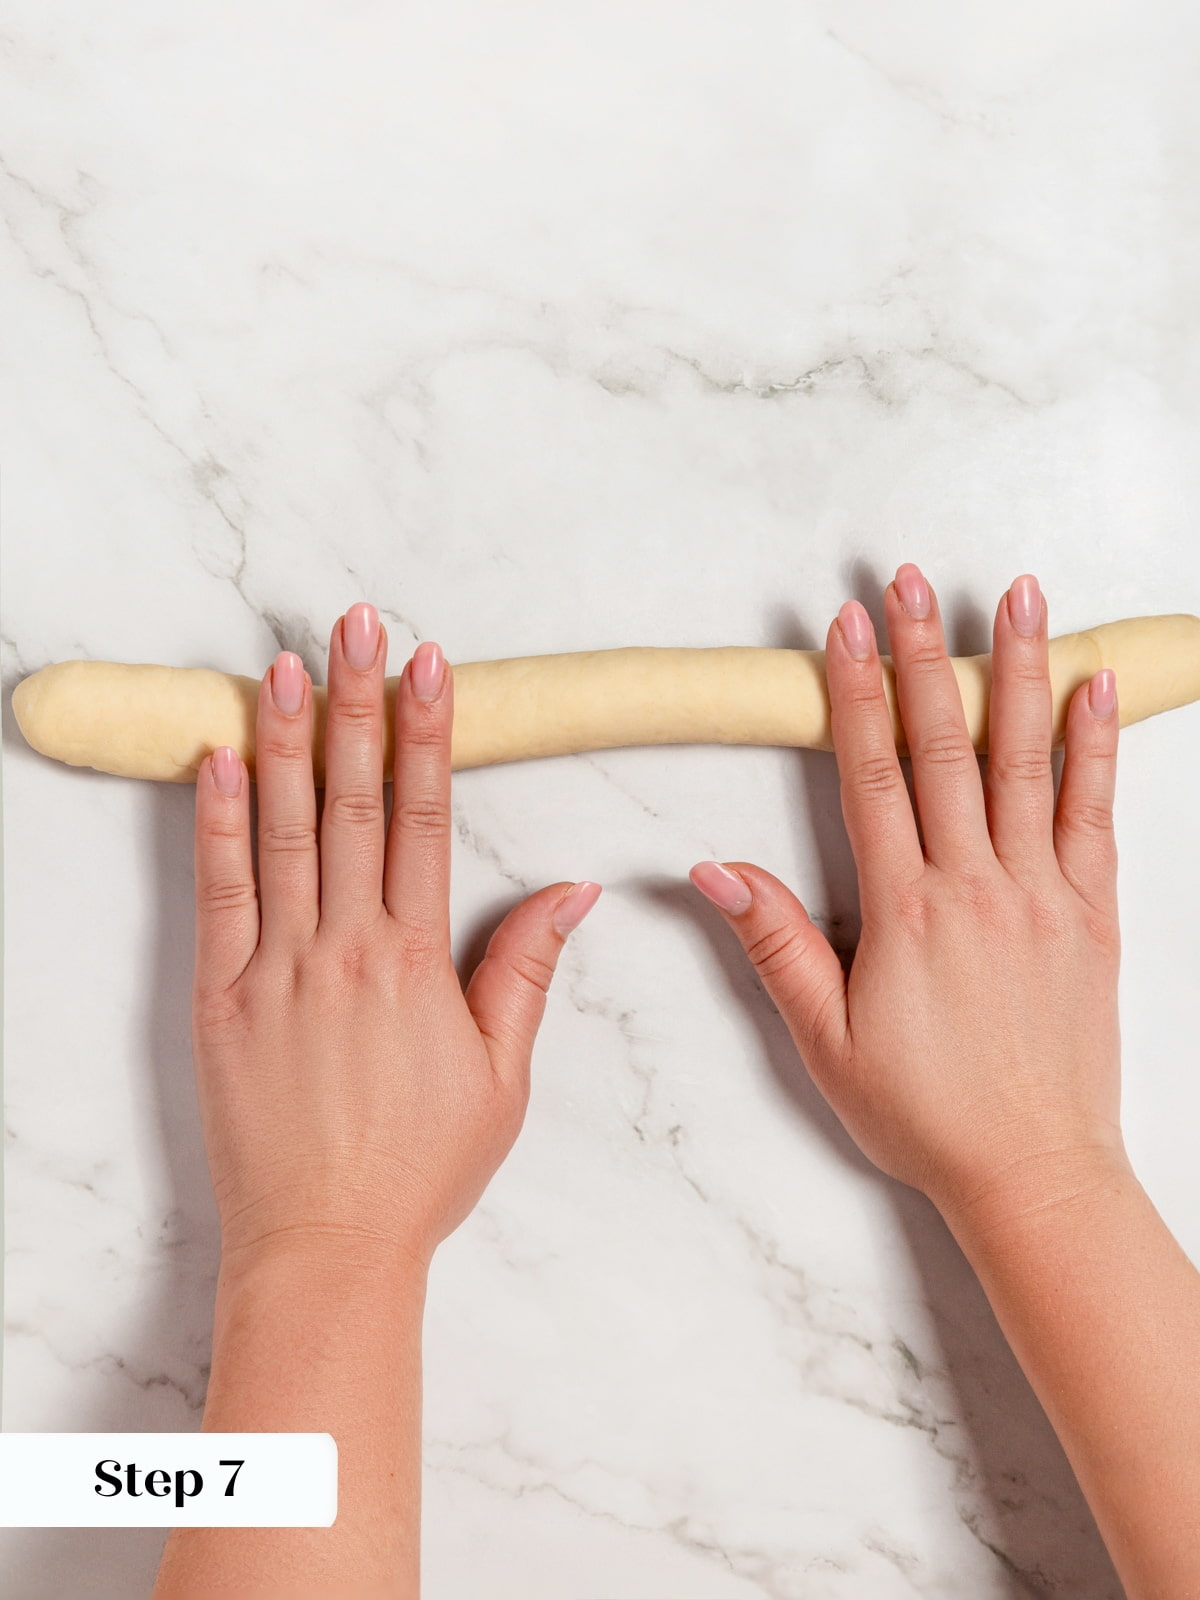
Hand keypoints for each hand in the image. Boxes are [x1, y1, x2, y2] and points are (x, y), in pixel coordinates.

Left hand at [190, 603, 600, 1274]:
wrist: (327, 1243)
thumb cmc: (420, 1166)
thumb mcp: (502, 1075)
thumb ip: (526, 969)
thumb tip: (571, 889)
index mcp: (418, 961)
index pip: (426, 819)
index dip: (428, 735)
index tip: (429, 666)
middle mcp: (347, 948)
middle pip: (356, 803)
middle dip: (359, 705)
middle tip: (354, 626)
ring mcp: (278, 968)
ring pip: (285, 831)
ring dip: (290, 742)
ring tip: (287, 665)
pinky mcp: (221, 998)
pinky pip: (219, 893)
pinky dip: (217, 822)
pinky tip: (219, 759)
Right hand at [690, 565, 1128, 1225]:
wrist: (1033, 1169)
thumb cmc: (925, 1112)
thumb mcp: (825, 1039)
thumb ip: (775, 945)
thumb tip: (715, 871)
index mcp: (905, 911)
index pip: (872, 776)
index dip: (857, 692)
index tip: (847, 624)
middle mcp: (976, 886)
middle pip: (943, 746)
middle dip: (924, 655)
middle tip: (913, 579)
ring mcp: (1042, 894)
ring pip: (1025, 762)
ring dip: (1018, 672)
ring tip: (1020, 595)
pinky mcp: (1091, 914)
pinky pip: (1094, 814)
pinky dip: (1095, 747)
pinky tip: (1093, 688)